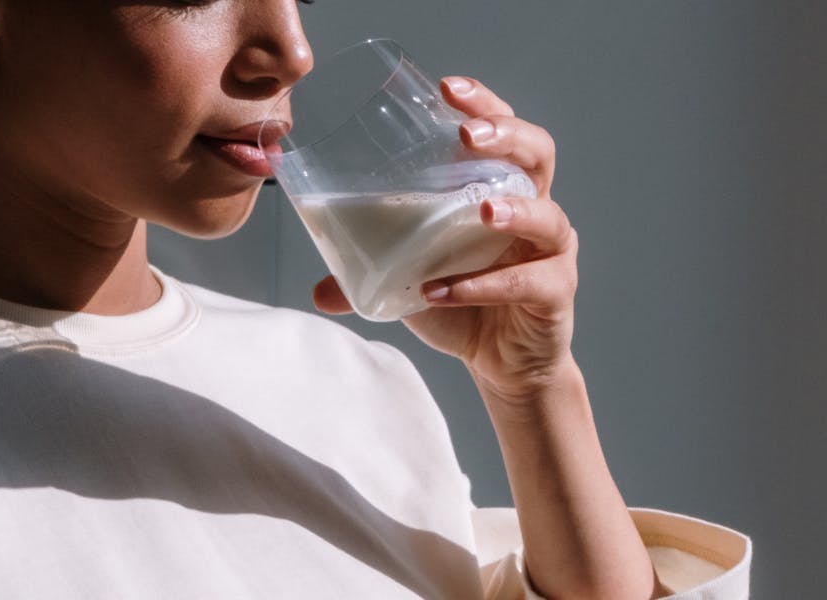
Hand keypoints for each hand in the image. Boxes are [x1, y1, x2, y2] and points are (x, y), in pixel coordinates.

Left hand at [313, 76, 577, 403]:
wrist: (500, 362)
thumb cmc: (462, 302)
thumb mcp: (409, 279)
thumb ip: (365, 277)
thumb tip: (317, 288)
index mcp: (499, 189)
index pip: (502, 131)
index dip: (482, 104)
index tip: (447, 88)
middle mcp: (533, 209)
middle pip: (537, 154)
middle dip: (506, 136)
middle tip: (469, 136)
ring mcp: (549, 250)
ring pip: (546, 215)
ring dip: (514, 210)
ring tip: (482, 210)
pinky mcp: (554, 291)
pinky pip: (525, 282)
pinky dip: (482, 287)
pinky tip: (445, 291)